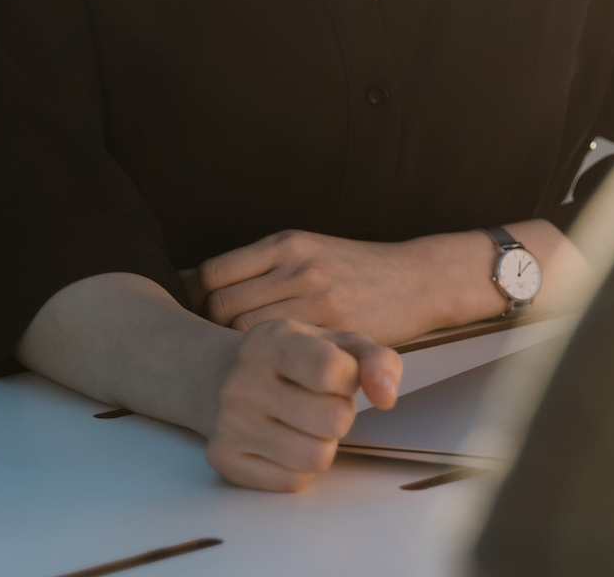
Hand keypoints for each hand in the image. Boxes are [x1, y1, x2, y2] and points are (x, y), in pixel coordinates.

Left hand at [200, 229, 479, 344]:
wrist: (420, 280)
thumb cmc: (357, 272)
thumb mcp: (309, 252)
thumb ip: (261, 267)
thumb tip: (193, 283)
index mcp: (286, 243)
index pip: (211, 274)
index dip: (196, 301)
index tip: (200, 320)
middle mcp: (297, 265)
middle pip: (220, 305)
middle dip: (210, 331)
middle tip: (217, 350)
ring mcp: (318, 295)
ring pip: (244, 332)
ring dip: (237, 352)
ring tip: (242, 363)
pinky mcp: (336, 326)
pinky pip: (281, 351)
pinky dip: (269, 363)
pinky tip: (273, 370)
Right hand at [204, 319, 399, 492]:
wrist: (221, 379)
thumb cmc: (297, 360)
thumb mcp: (339, 344)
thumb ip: (376, 360)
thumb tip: (387, 397)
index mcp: (270, 340)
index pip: (330, 370)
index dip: (351, 378)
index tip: (341, 374)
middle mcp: (241, 381)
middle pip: (333, 420)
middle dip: (341, 413)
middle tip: (322, 401)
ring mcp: (228, 423)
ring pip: (316, 458)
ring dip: (324, 443)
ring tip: (306, 422)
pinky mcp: (224, 460)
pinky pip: (293, 481)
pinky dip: (300, 466)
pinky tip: (284, 441)